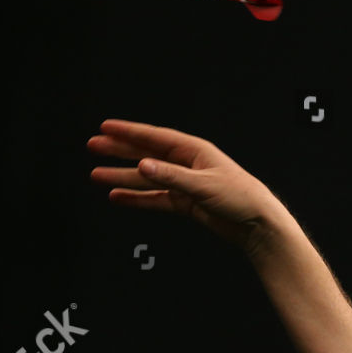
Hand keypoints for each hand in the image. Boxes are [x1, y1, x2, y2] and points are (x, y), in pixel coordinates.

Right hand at [87, 119, 291, 256]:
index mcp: (194, 151)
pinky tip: (118, 197)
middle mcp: (188, 165)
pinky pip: (156, 199)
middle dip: (119, 151)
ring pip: (148, 178)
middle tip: (93, 147)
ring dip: (123, 177)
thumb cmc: (241, 198)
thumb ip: (171, 176)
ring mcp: (185, 184)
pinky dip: (137, 199)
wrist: (258, 225)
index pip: (155, 137)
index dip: (129, 132)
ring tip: (96, 175)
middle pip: (146, 155)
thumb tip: (141, 165)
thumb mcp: (204, 185)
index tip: (105, 127)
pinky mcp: (186, 203)